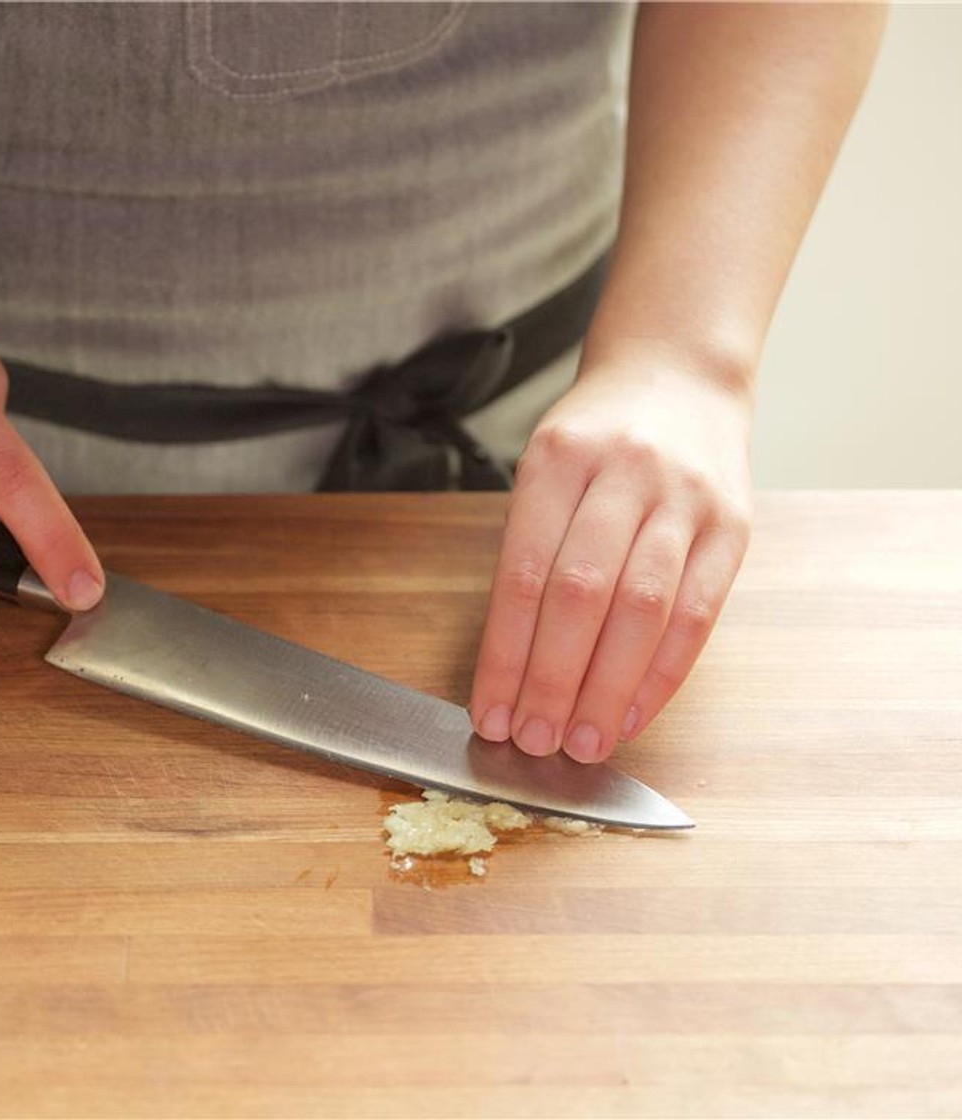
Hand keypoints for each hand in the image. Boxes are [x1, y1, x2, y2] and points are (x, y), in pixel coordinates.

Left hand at [469, 345, 752, 761]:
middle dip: (550, 682)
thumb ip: (528, 552)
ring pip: (642, 612)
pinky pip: (696, 616)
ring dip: (606, 691)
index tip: (487, 712)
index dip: (504, 654)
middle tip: (530, 741)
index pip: (522, 575)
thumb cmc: (594, 437)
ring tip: (578, 744)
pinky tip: (630, 716)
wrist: (677, 373)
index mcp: (558, 460)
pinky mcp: (733, 526)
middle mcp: (624, 475)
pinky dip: (660, 677)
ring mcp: (686, 499)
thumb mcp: (542, 470)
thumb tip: (508, 666)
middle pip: (580, 597)